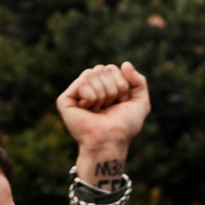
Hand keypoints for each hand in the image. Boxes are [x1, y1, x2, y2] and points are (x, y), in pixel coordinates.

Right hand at [56, 63, 150, 183]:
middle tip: (109, 107)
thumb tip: (125, 64)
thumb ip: (139, 81)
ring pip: (91, 73)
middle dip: (112, 88)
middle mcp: (89, 87)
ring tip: (98, 110)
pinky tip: (87, 110)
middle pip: (102, 68)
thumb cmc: (124, 126)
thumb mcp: (140, 102)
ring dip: (102, 94)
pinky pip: (82, 82)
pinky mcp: (64, 99)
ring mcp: (76, 93)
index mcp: (104, 85)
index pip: (112, 68)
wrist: (111, 141)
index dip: (121, 85)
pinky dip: (90, 97)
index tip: (121, 103)